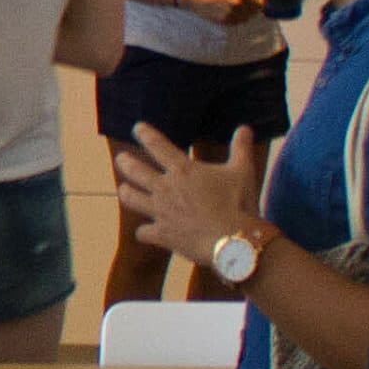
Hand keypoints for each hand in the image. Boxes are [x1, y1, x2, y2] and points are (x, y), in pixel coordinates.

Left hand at [115, 122, 265, 265]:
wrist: (234, 241)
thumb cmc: (240, 204)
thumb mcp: (243, 172)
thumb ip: (241, 149)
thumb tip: (245, 128)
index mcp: (183, 170)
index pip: (157, 145)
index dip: (144, 133)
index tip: (137, 127)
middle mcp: (165, 188)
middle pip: (133, 169)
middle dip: (125, 161)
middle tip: (122, 158)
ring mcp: (160, 211)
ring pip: (129, 197)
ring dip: (126, 192)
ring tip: (125, 189)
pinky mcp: (161, 234)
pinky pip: (143, 232)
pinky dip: (145, 232)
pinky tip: (146, 232)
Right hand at [177, 0, 268, 27]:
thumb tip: (265, 4)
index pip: (260, 3)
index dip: (261, 5)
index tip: (259, 5)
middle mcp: (237, 3)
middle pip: (254, 11)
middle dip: (250, 9)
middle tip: (237, 5)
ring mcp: (231, 13)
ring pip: (246, 18)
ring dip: (242, 15)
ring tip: (230, 8)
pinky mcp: (225, 21)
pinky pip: (237, 22)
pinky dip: (235, 19)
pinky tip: (225, 13)